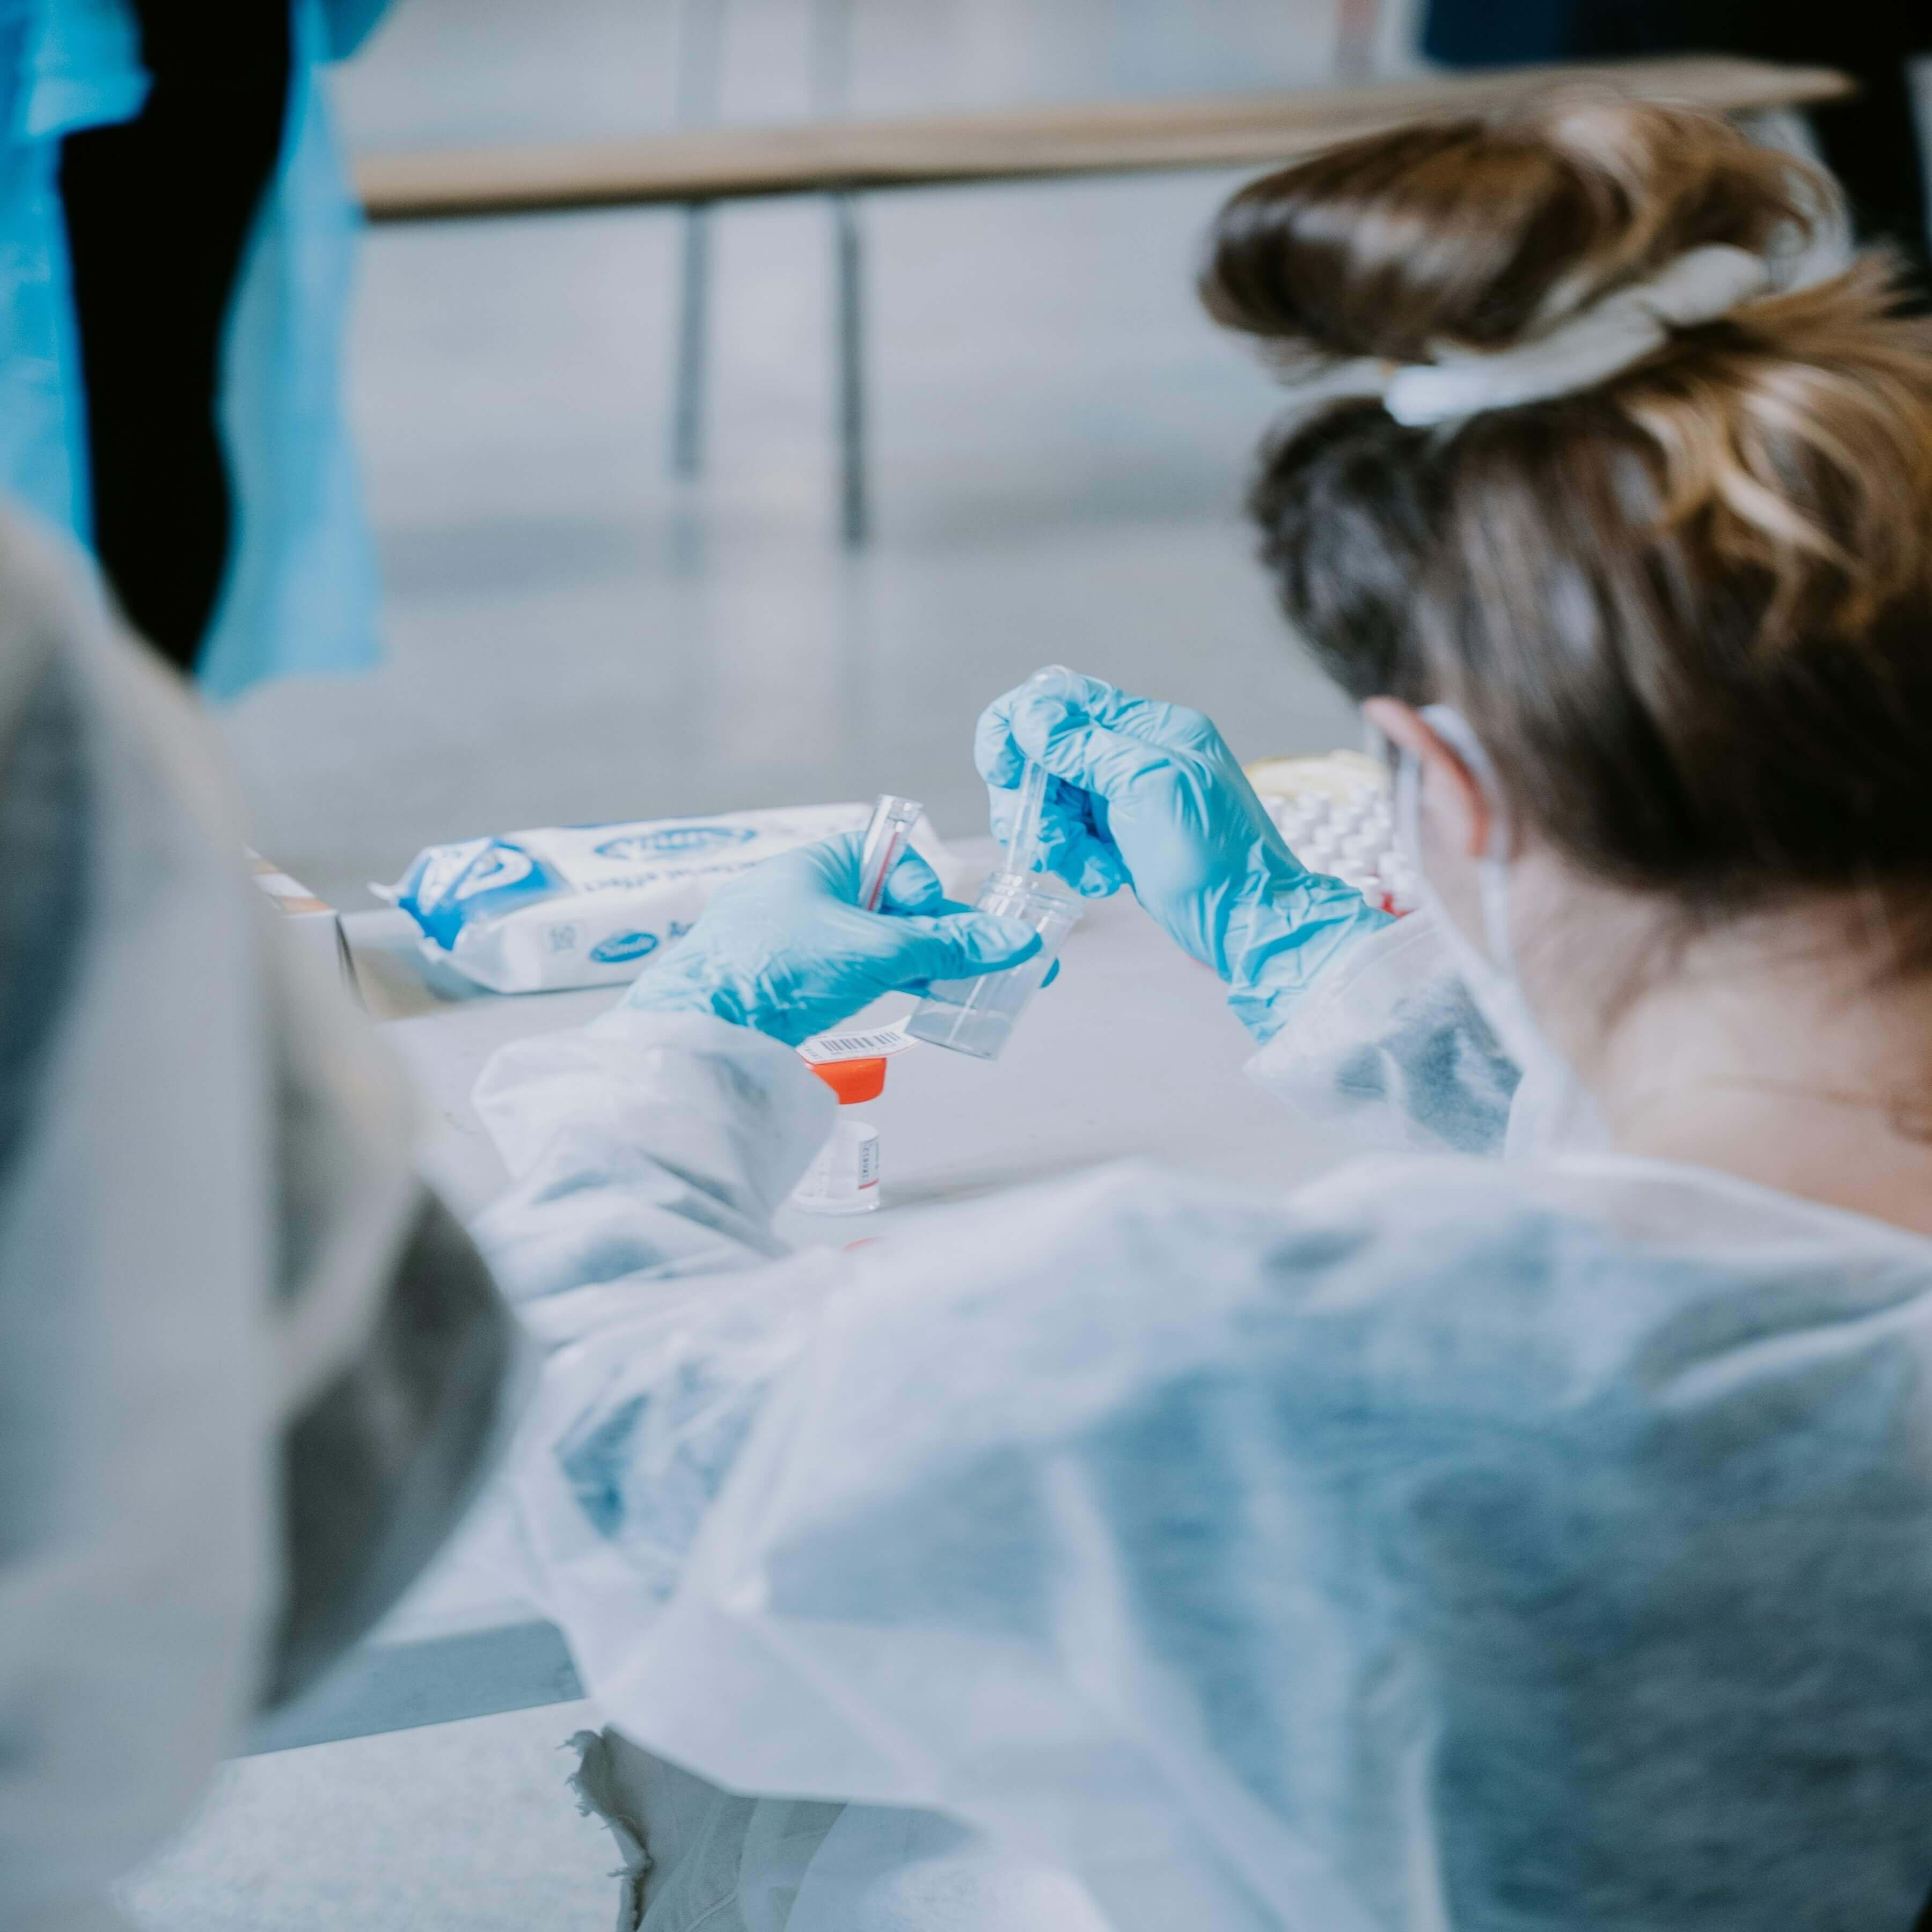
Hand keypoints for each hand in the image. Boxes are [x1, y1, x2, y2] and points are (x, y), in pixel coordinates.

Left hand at [621, 833, 1040, 1046]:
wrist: (703, 1026)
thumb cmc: (779, 966)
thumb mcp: (876, 951)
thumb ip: (948, 947)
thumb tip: (1016, 941)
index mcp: (818, 863)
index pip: (892, 856)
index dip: (923, 886)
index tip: (933, 919)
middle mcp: (805, 894)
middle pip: (892, 906)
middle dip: (943, 935)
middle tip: (1000, 961)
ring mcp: (795, 941)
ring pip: (876, 945)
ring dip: (924, 966)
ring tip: (981, 990)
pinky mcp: (790, 983)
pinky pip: (854, 974)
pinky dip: (891, 986)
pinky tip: (929, 1004)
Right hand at [975, 666, 1388, 1038]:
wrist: (1250, 927)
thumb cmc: (1215, 861)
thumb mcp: (1149, 789)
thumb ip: (1087, 747)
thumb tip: (1030, 715)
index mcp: (1152, 727)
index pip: (1063, 698)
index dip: (1020, 728)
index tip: (1004, 771)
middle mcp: (1137, 754)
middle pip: (1047, 754)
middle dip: (1035, 800)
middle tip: (1048, 842)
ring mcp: (1129, 796)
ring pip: (1054, 799)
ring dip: (1057, 838)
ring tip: (1086, 869)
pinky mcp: (1123, 836)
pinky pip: (1073, 835)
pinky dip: (1077, 859)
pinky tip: (1105, 879)